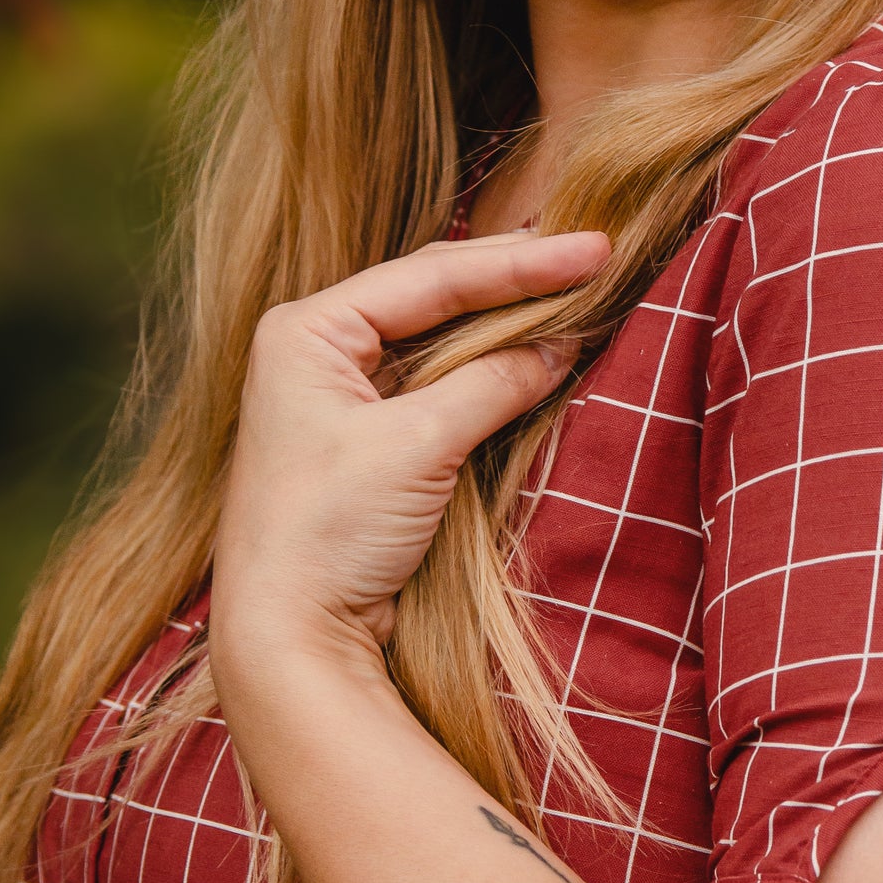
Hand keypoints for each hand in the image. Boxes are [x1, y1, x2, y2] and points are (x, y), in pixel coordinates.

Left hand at [211, 229, 612, 664]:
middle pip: (432, 294)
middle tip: (592, 253)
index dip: (518, 262)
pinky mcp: (366, 443)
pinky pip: (438, 385)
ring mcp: (340, 397)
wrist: (290, 634)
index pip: (429, 275)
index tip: (592, 248)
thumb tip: (559, 347)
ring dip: (505, 320)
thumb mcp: (418, 445)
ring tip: (574, 288)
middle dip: (512, 277)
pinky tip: (536, 353)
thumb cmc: (328, 530)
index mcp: (307, 331)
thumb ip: (492, 383)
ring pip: (439, 338)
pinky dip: (490, 370)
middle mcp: (317, 351)